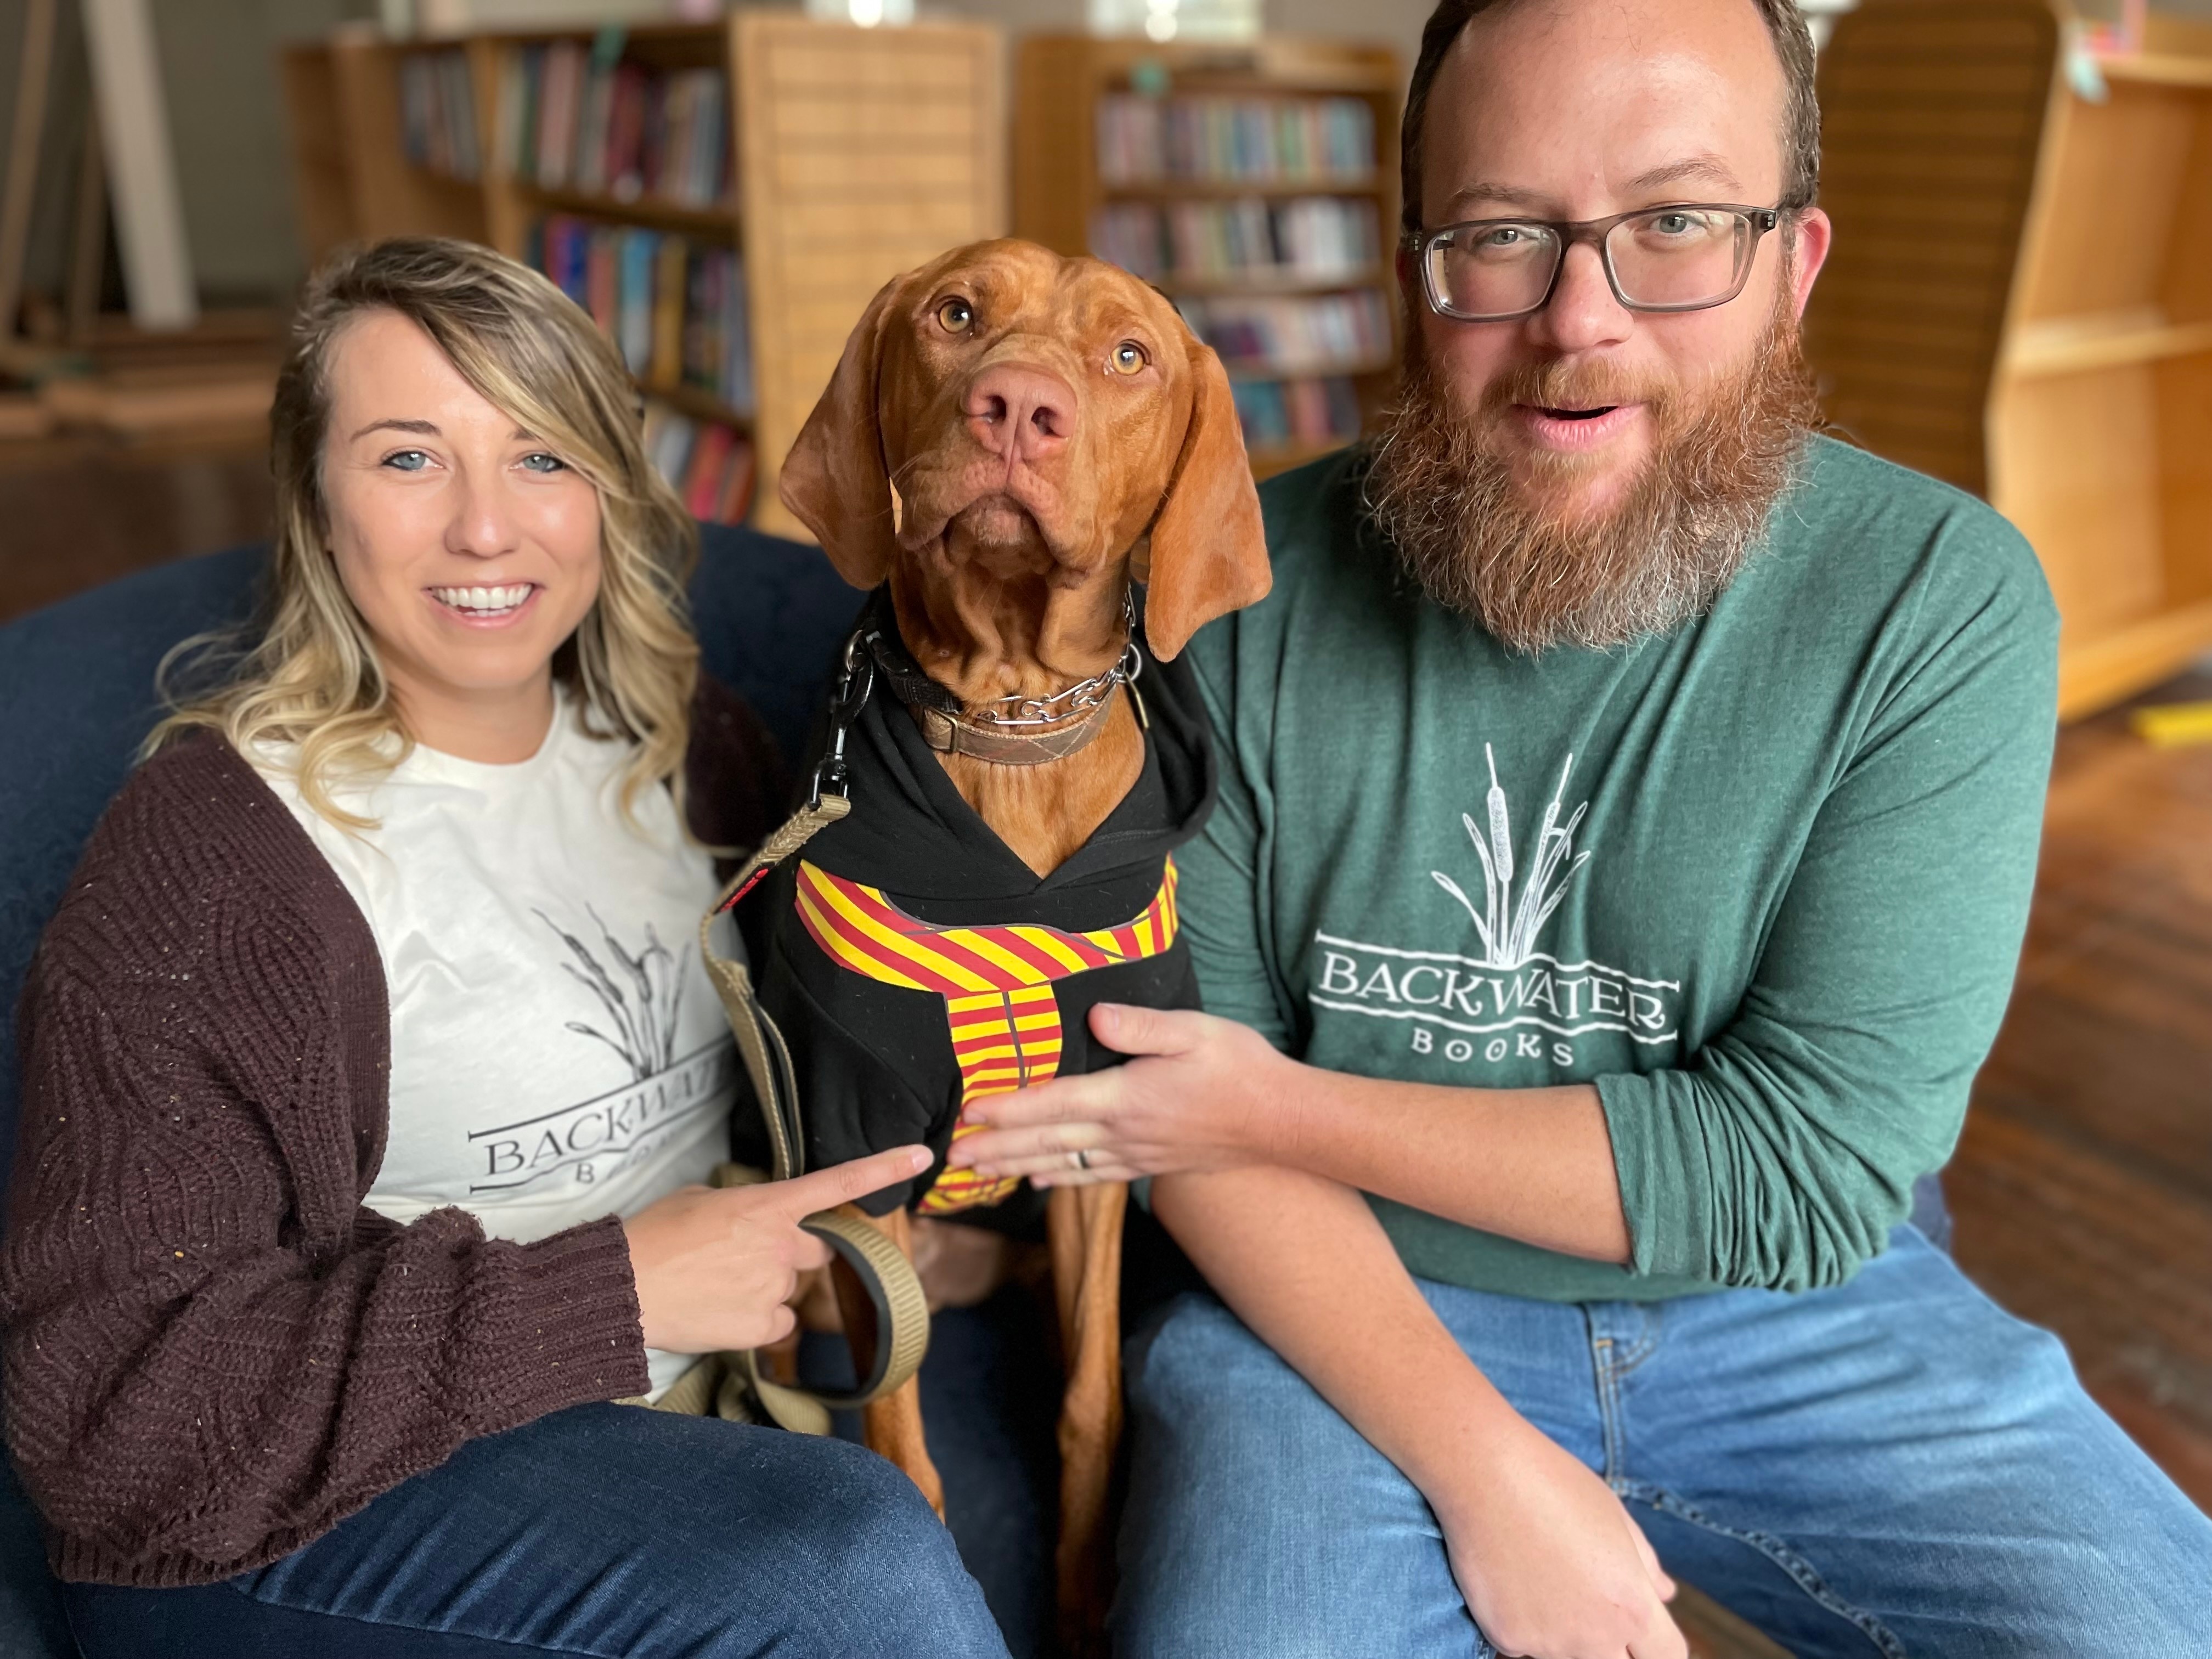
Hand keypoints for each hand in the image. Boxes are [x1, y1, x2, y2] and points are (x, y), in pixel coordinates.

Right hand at [621, 1144, 930, 1353]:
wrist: (622, 1289)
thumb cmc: (652, 1236)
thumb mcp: (698, 1200)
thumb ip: (741, 1206)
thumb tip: (749, 1220)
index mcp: (767, 1205)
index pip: (838, 1183)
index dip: (884, 1168)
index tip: (922, 1157)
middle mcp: (782, 1245)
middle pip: (816, 1250)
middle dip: (791, 1253)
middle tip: (742, 1257)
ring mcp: (776, 1287)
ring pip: (789, 1288)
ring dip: (764, 1288)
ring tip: (714, 1286)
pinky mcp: (764, 1327)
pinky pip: (777, 1323)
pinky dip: (756, 1321)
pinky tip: (718, 1312)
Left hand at [947, 1004, 1290, 1186]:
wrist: (1282, 1122)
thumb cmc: (1240, 1069)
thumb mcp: (1194, 1031)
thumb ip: (1142, 1026)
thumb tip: (1095, 1016)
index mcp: (1126, 1098)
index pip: (1053, 1104)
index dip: (1007, 1108)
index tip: (968, 1112)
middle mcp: (1123, 1133)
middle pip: (1045, 1142)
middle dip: (995, 1147)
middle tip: (950, 1157)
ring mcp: (1135, 1154)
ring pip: (1061, 1164)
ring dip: (1015, 1166)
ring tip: (977, 1172)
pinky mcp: (1149, 1164)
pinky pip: (1091, 1176)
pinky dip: (1057, 1178)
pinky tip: (1037, 1180)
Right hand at [1430, 1419, 1682, 1658]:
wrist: (1486, 1472)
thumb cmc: (1556, 1484)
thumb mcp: (1616, 1518)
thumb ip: (1647, 1565)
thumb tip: (1666, 1594)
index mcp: (1633, 1605)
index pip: (1669, 1656)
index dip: (1657, 1645)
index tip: (1641, 1632)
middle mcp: (1596, 1635)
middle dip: (1612, 1645)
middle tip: (1584, 1601)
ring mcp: (1549, 1643)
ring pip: (1568, 1658)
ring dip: (1564, 1636)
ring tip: (1544, 1582)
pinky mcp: (1507, 1638)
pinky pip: (1524, 1647)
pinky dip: (1522, 1626)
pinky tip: (1511, 1581)